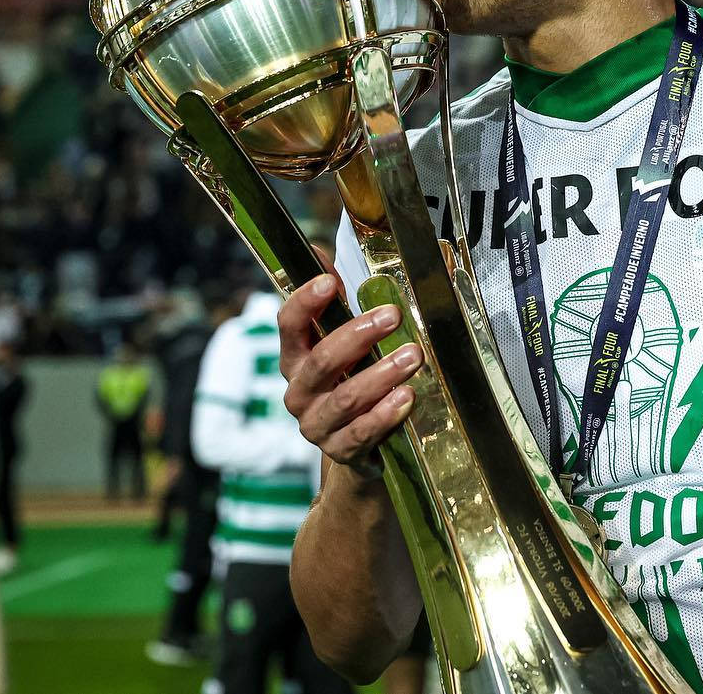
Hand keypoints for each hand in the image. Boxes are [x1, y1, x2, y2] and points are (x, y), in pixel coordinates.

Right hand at [279, 271, 422, 477]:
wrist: (358, 446)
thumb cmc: (351, 377)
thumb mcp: (342, 339)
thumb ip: (333, 300)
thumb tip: (319, 250)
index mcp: (295, 356)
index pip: (289, 324)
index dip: (306, 301)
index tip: (331, 281)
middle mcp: (299, 390)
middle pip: (323, 360)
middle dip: (359, 335)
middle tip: (393, 315)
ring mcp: (316, 424)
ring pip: (346, 397)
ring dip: (381, 374)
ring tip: (413, 356)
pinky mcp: (339, 451)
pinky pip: (361, 433)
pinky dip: (385, 415)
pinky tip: (407, 397)